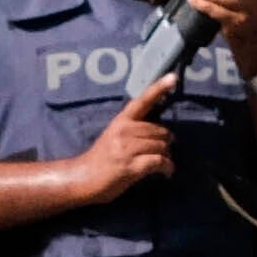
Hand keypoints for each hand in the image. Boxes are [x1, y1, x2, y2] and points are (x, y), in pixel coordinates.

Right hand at [69, 73, 182, 201]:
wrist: (83, 178)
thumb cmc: (102, 159)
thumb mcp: (114, 136)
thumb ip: (134, 130)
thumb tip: (161, 133)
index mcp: (121, 121)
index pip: (142, 101)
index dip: (159, 88)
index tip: (173, 77)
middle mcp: (124, 131)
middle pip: (160, 130)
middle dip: (166, 142)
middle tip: (164, 151)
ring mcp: (127, 148)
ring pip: (161, 146)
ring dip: (167, 156)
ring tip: (165, 164)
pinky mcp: (131, 166)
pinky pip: (159, 162)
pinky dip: (167, 168)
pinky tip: (167, 172)